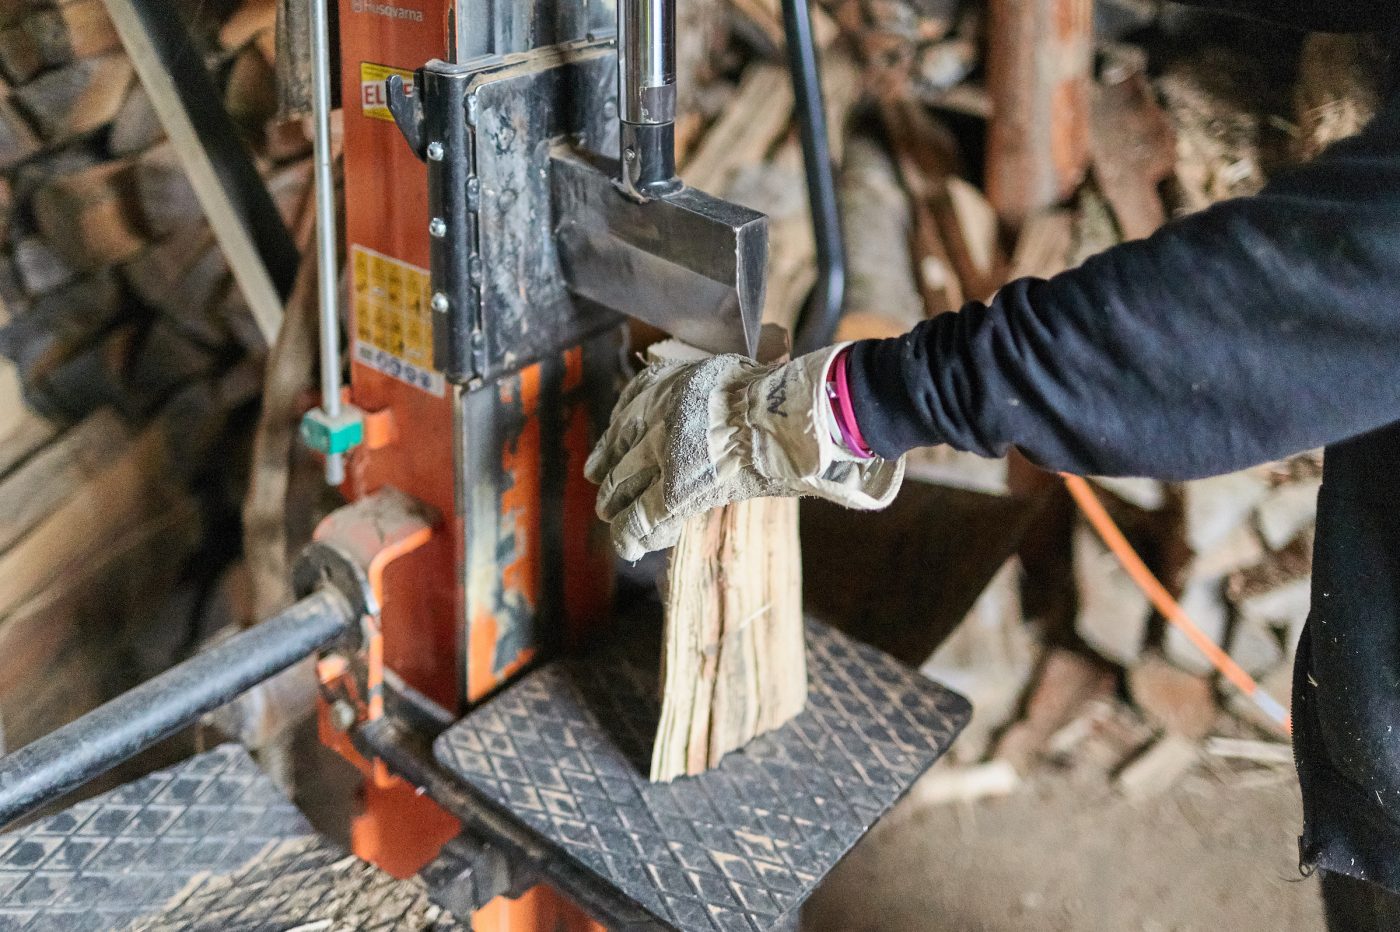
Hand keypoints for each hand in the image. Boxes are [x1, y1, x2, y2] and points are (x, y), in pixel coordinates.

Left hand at [585, 343, 904, 559]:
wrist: (782, 417)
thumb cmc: (770, 395)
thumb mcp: (726, 375)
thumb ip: (705, 392)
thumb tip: (713, 402)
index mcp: (663, 385)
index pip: (625, 414)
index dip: (613, 438)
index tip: (605, 452)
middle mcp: (651, 418)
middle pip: (617, 452)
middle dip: (608, 475)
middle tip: (602, 492)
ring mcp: (659, 456)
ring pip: (621, 487)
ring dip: (615, 507)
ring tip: (613, 522)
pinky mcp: (672, 492)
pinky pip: (641, 518)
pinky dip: (633, 536)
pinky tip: (631, 547)